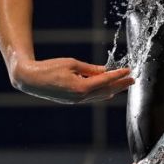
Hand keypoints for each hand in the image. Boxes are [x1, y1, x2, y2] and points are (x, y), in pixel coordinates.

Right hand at [12, 58, 133, 103]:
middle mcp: (80, 97)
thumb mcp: (72, 64)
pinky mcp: (72, 100)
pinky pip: (91, 97)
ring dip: (113, 89)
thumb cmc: (50, 68)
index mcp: (81, 87)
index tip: (128, 71)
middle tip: (133, 79)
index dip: (118, 75)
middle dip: (120, 85)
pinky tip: (108, 91)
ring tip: (124, 85)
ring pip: (99, 96)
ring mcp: (76, 100)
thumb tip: (105, 70)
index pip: (105, 80)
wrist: (30, 79)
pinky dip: (102, 93)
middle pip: (105, 90)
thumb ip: (90, 69)